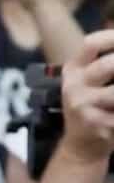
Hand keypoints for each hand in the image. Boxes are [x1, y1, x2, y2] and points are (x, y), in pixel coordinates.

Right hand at [59, 31, 113, 162]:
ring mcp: (82, 106)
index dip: (113, 38)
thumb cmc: (92, 105)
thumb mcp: (89, 80)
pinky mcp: (95, 123)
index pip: (91, 44)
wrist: (80, 145)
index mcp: (72, 70)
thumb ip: (104, 61)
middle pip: (107, 65)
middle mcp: (72, 86)